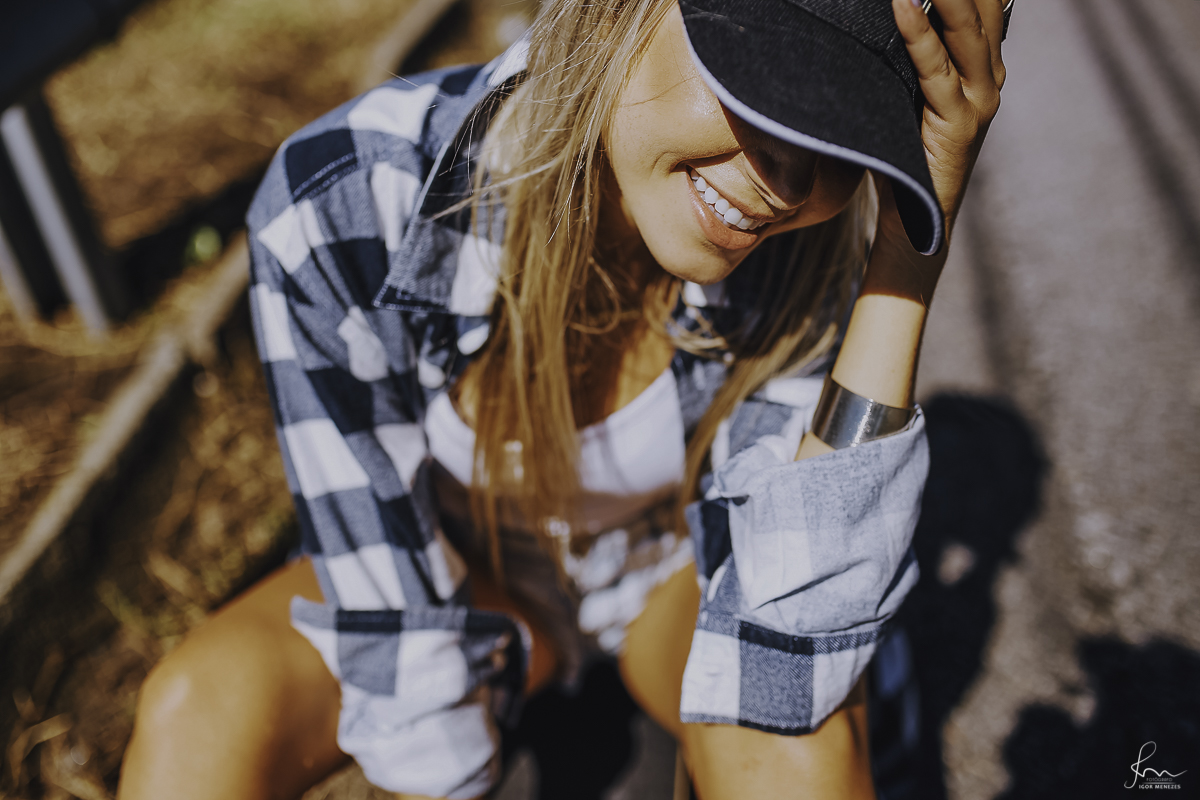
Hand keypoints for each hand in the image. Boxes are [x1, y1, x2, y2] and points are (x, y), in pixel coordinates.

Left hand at [867, 0, 1006, 300]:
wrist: (913, 224)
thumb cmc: (899, 154)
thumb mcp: (904, 95)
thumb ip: (907, 56)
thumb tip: (883, 11)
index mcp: (980, 62)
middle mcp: (989, 73)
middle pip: (982, 0)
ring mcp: (980, 98)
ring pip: (968, 24)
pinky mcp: (959, 122)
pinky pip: (936, 68)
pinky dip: (919, 31)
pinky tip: (902, 1)